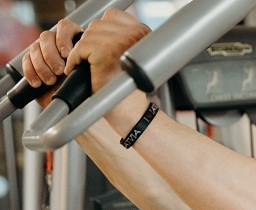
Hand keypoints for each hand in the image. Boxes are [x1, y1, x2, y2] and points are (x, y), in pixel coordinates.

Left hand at [22, 9, 149, 105]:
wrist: (131, 110)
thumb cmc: (130, 88)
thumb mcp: (131, 56)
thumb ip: (121, 37)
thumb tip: (101, 26)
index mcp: (142, 32)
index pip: (112, 16)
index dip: (102, 31)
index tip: (101, 48)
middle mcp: (134, 34)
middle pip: (97, 25)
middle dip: (91, 43)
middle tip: (92, 60)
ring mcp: (119, 42)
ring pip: (87, 35)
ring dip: (83, 51)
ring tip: (88, 66)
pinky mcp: (104, 52)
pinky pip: (80, 48)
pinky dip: (75, 60)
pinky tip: (79, 70)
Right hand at [22, 19, 82, 106]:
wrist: (72, 105)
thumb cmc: (83, 91)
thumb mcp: (89, 78)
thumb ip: (86, 67)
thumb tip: (82, 61)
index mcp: (73, 40)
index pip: (64, 27)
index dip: (63, 38)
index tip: (67, 54)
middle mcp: (56, 43)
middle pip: (46, 37)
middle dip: (51, 55)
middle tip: (59, 71)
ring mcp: (42, 51)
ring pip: (35, 48)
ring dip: (42, 65)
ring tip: (51, 81)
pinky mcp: (32, 62)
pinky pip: (26, 60)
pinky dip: (31, 72)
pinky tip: (38, 83)